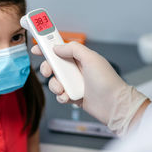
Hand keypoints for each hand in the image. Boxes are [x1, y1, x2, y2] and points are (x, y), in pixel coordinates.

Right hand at [31, 42, 148, 135]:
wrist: (114, 106)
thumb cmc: (107, 82)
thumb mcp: (91, 58)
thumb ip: (73, 49)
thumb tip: (57, 47)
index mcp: (80, 57)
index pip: (60, 48)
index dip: (47, 47)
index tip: (37, 46)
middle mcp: (75, 69)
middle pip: (52, 65)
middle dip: (47, 68)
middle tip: (48, 71)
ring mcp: (73, 83)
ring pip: (54, 81)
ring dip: (55, 85)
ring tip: (63, 89)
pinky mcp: (72, 96)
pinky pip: (59, 94)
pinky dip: (61, 96)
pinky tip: (68, 97)